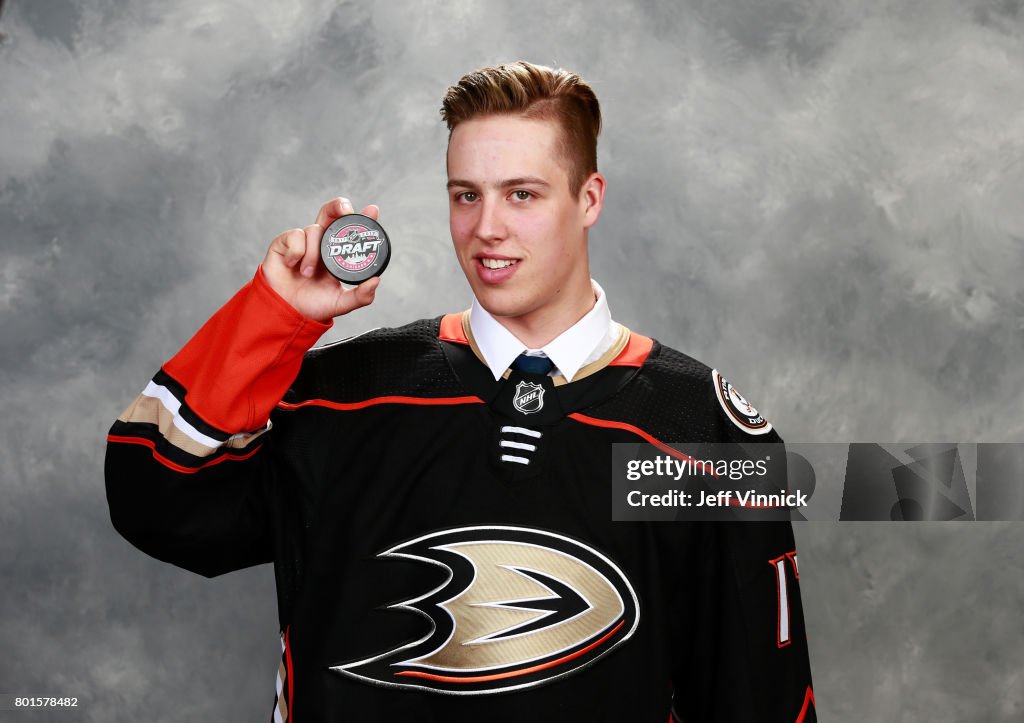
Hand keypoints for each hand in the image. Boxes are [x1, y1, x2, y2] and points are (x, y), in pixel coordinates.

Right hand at [262, 198, 382, 322]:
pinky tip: (292, 265)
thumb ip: (361, 296)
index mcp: (337, 254)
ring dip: (313, 253)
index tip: (372, 210)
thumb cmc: (312, 306)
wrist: (286, 313)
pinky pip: (294, 236)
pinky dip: (296, 251)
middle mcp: (321, 244)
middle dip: (339, 205)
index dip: (362, 217)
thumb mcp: (341, 303)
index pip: (351, 231)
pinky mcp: (283, 243)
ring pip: (314, 230)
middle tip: (345, 211)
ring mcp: (303, 242)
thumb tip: (376, 282)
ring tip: (307, 273)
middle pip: (331, 213)